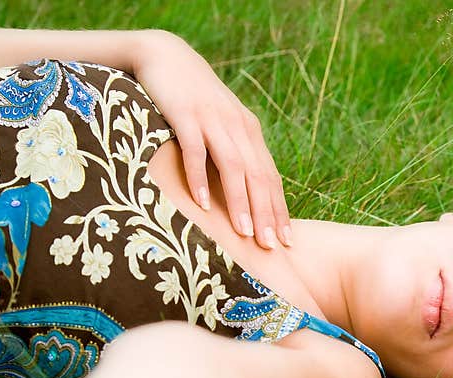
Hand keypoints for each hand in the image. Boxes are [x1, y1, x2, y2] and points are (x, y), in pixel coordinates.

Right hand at [132, 30, 290, 248]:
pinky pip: (196, 151)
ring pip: (233, 167)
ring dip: (239, 201)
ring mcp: (213, 120)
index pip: (270, 177)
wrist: (165, 56)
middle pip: (258, 176)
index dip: (279, 209)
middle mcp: (238, 127)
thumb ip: (232, 153)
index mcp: (249, 133)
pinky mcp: (186, 115)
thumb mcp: (220, 126)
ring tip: (242, 232)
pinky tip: (203, 203)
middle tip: (270, 246)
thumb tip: (242, 196)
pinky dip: (200, 178)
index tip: (287, 240)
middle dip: (265, 213)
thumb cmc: (193, 99)